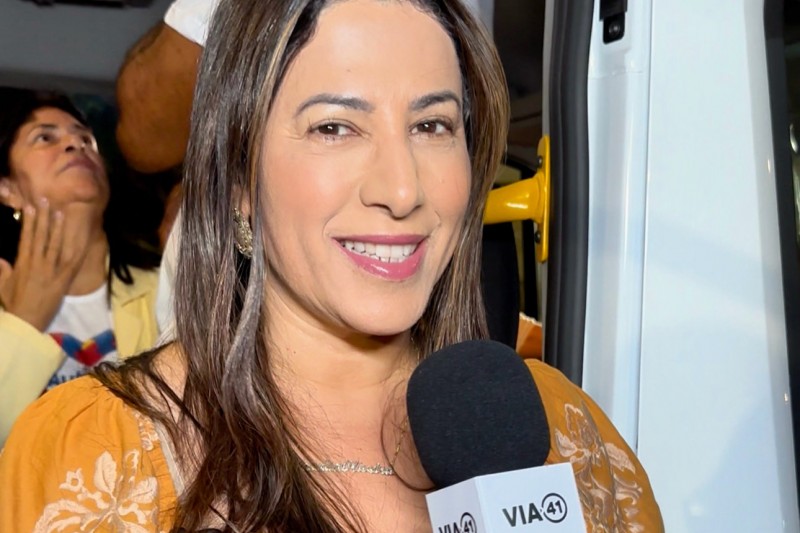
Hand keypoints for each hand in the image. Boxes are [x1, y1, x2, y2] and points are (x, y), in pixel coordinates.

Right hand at [0, 198, 90, 330]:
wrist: (26, 322)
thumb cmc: (15, 305)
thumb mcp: (3, 286)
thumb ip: (2, 271)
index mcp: (22, 264)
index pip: (26, 238)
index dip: (29, 222)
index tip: (30, 207)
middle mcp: (37, 264)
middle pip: (41, 236)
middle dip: (43, 217)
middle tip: (45, 200)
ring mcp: (51, 271)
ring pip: (56, 245)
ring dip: (58, 228)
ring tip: (60, 212)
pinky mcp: (63, 280)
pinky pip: (72, 262)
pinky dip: (77, 249)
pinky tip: (81, 238)